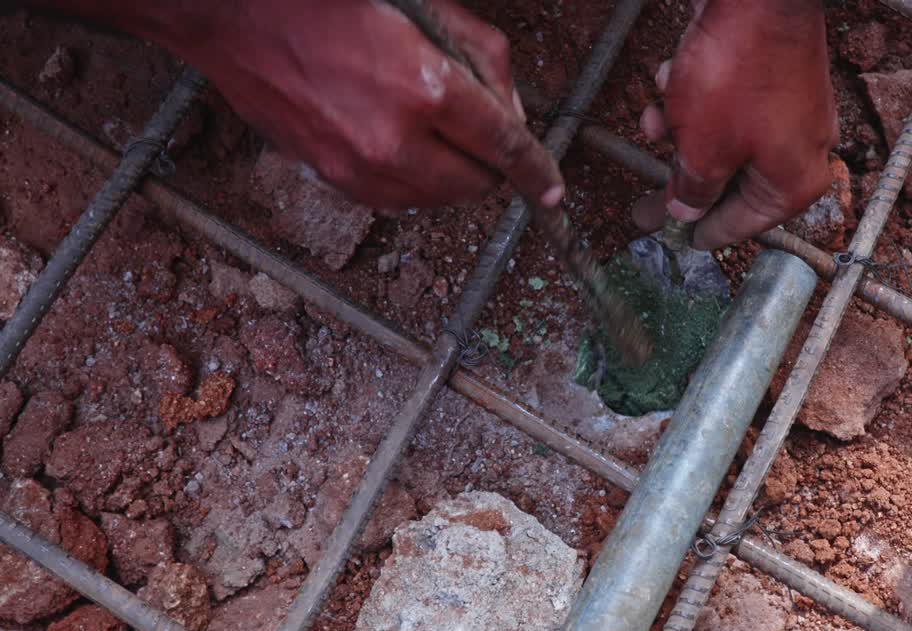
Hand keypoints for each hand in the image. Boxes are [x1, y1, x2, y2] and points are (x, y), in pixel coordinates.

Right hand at [58, 0, 563, 210]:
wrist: (231, 15)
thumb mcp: (420, 6)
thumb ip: (478, 55)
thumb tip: (510, 108)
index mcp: (425, 88)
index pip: (503, 144)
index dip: (534, 170)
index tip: (550, 189)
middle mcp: (395, 140)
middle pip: (476, 184)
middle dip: (492, 164)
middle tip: (482, 133)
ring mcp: (360, 167)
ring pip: (438, 200)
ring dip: (454, 177)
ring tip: (440, 135)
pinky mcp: (332, 179)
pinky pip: (397, 200)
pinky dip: (417, 183)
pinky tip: (406, 146)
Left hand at [636, 0, 837, 249]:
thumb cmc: (738, 74)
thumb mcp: (703, 149)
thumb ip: (694, 189)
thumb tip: (687, 210)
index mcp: (794, 183)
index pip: (740, 226)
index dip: (698, 232)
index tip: (670, 237)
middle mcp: (803, 151)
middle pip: (730, 182)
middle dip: (681, 176)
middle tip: (642, 204)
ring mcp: (791, 111)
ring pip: (723, 138)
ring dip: (681, 130)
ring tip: (653, 119)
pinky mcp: (775, 77)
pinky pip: (729, 103)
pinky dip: (697, 98)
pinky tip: (671, 81)